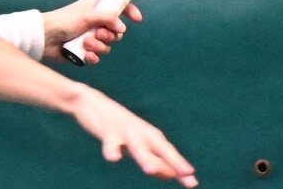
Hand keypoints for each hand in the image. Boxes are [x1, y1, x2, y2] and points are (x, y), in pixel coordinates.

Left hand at [42, 0, 142, 64]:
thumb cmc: (64, 21)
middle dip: (109, 35)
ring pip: (107, 46)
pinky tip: (86, 55)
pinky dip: (93, 56)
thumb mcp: (87, 16)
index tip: (137, 19)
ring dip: (99, 46)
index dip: (129, 11)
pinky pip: (98, 56)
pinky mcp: (85, 51)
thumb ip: (107, 19)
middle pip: (116, 31)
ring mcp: (91, 37)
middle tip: (98, 34)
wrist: (45, 38)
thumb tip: (122, 28)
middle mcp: (95, 21)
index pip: (118, 7)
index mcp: (96, 7)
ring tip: (86, 43)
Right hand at [71, 85, 197, 185]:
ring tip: (152, 168)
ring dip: (145, 156)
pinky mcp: (105, 129)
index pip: (166, 152)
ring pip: (136, 145)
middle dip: (172, 160)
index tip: (192, 181)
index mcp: (146, 135)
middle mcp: (138, 131)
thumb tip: (172, 175)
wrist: (90, 101)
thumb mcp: (137, 143)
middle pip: (158, 147)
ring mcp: (122, 130)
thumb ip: (153, 158)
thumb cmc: (118, 126)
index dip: (179, 165)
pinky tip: (114, 158)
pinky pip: (109, 142)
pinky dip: (111, 150)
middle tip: (187, 173)